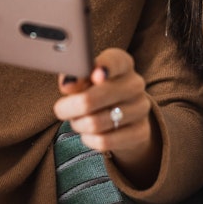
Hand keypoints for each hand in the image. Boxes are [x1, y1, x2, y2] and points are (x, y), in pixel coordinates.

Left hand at [53, 48, 159, 186]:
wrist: (125, 116)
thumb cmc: (97, 90)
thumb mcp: (85, 79)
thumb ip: (75, 77)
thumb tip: (68, 84)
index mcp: (122, 63)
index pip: (115, 61)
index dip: (103, 67)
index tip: (94, 75)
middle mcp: (135, 83)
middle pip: (93, 99)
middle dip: (69, 107)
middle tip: (61, 109)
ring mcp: (141, 108)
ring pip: (95, 123)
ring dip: (78, 124)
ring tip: (77, 120)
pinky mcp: (141, 132)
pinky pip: (104, 141)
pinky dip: (89, 139)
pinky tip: (89, 134)